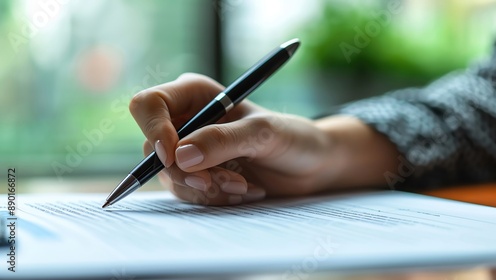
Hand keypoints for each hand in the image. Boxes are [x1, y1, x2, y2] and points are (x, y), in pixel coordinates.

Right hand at [128, 73, 339, 204]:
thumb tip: (179, 156)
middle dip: (187, 171)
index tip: (173, 155)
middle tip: (218, 181)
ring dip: (208, 188)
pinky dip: (215, 197)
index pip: (149, 105)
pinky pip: (189, 193)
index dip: (153, 129)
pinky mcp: (199, 176)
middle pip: (154, 148)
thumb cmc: (291, 138)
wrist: (309, 166)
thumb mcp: (263, 133)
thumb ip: (223, 140)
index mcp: (196, 95)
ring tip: (245, 184)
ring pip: (171, 176)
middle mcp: (188, 121)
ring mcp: (190, 151)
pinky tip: (246, 190)